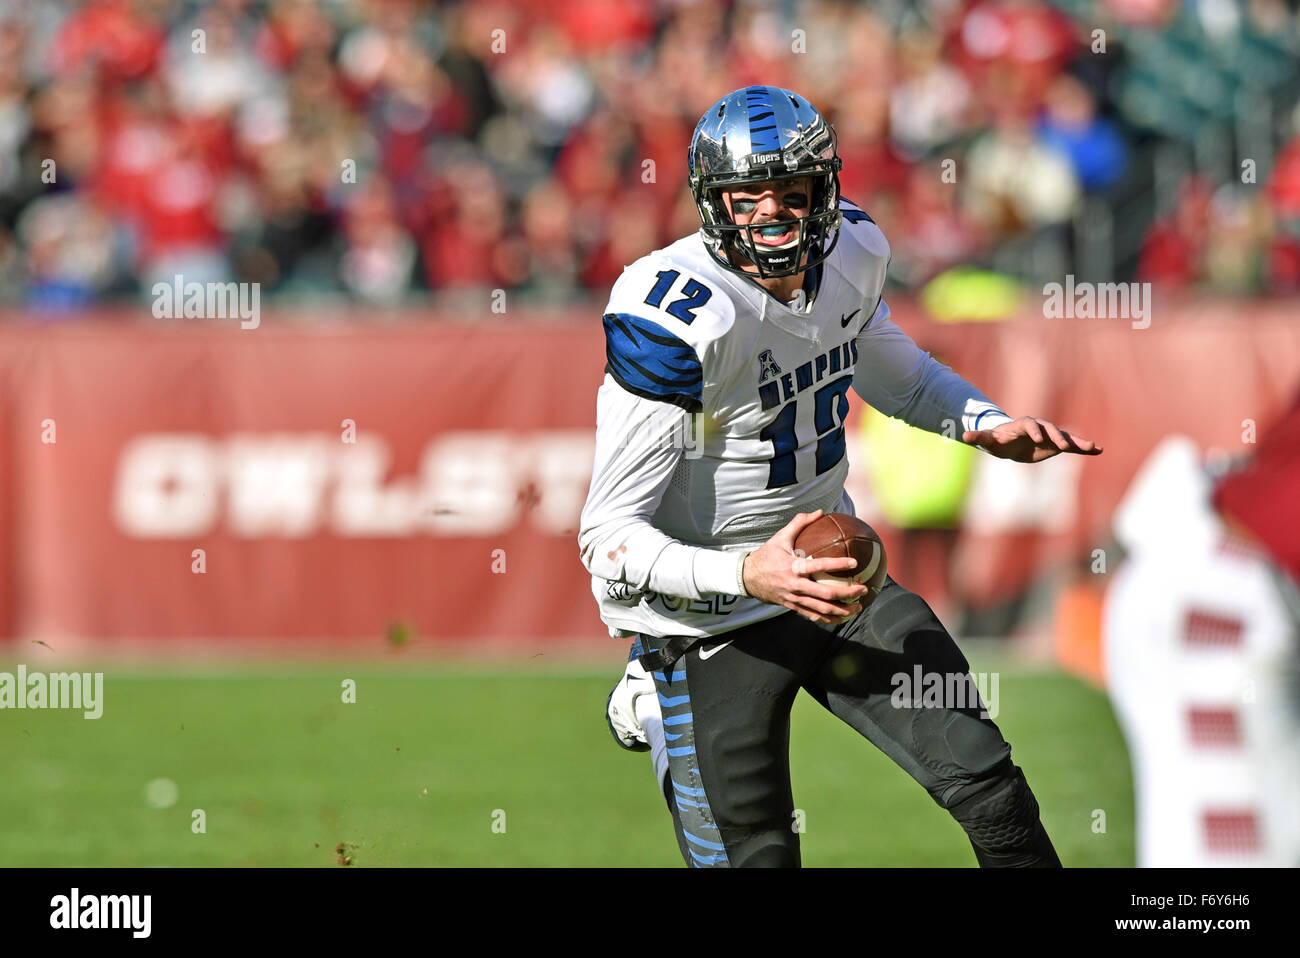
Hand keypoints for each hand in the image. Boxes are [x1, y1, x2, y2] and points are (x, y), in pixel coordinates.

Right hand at [742, 510, 868, 624]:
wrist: (747, 578)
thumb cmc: (766, 555)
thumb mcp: (780, 537)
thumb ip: (799, 523)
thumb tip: (820, 511)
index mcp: (793, 567)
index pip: (819, 565)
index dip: (838, 564)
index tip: (855, 562)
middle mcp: (795, 585)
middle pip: (826, 594)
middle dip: (848, 593)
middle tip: (863, 589)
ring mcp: (794, 599)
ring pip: (822, 609)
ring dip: (843, 611)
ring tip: (858, 607)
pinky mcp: (793, 607)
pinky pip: (814, 616)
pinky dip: (829, 619)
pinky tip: (842, 618)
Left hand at [962, 416, 1102, 462]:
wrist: (1010, 443)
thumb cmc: (997, 440)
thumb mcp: (988, 440)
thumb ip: (978, 437)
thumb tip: (963, 435)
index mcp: (1022, 425)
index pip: (1029, 424)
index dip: (1033, 430)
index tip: (1038, 439)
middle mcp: (1039, 428)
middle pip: (1050, 429)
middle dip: (1057, 436)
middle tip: (1064, 446)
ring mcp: (1050, 435)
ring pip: (1065, 437)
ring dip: (1078, 441)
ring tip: (1093, 447)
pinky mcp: (1056, 445)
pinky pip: (1072, 446)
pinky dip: (1084, 447)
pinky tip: (1099, 450)